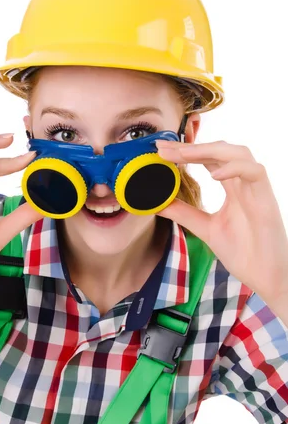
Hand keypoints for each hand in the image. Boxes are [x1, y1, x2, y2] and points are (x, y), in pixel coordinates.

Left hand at [155, 139, 287, 305]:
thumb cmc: (243, 252)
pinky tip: (214, 176)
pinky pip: (255, 171)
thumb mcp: (205, 228)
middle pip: (220, 150)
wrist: (265, 276)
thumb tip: (157, 202)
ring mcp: (256, 189)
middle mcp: (244, 183)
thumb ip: (184, 213)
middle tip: (164, 148)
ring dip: (210, 150)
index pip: (208, 159)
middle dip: (191, 147)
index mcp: (232, 188)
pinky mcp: (266, 198)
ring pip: (239, 153)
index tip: (161, 150)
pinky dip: (235, 168)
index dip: (186, 151)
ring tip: (184, 154)